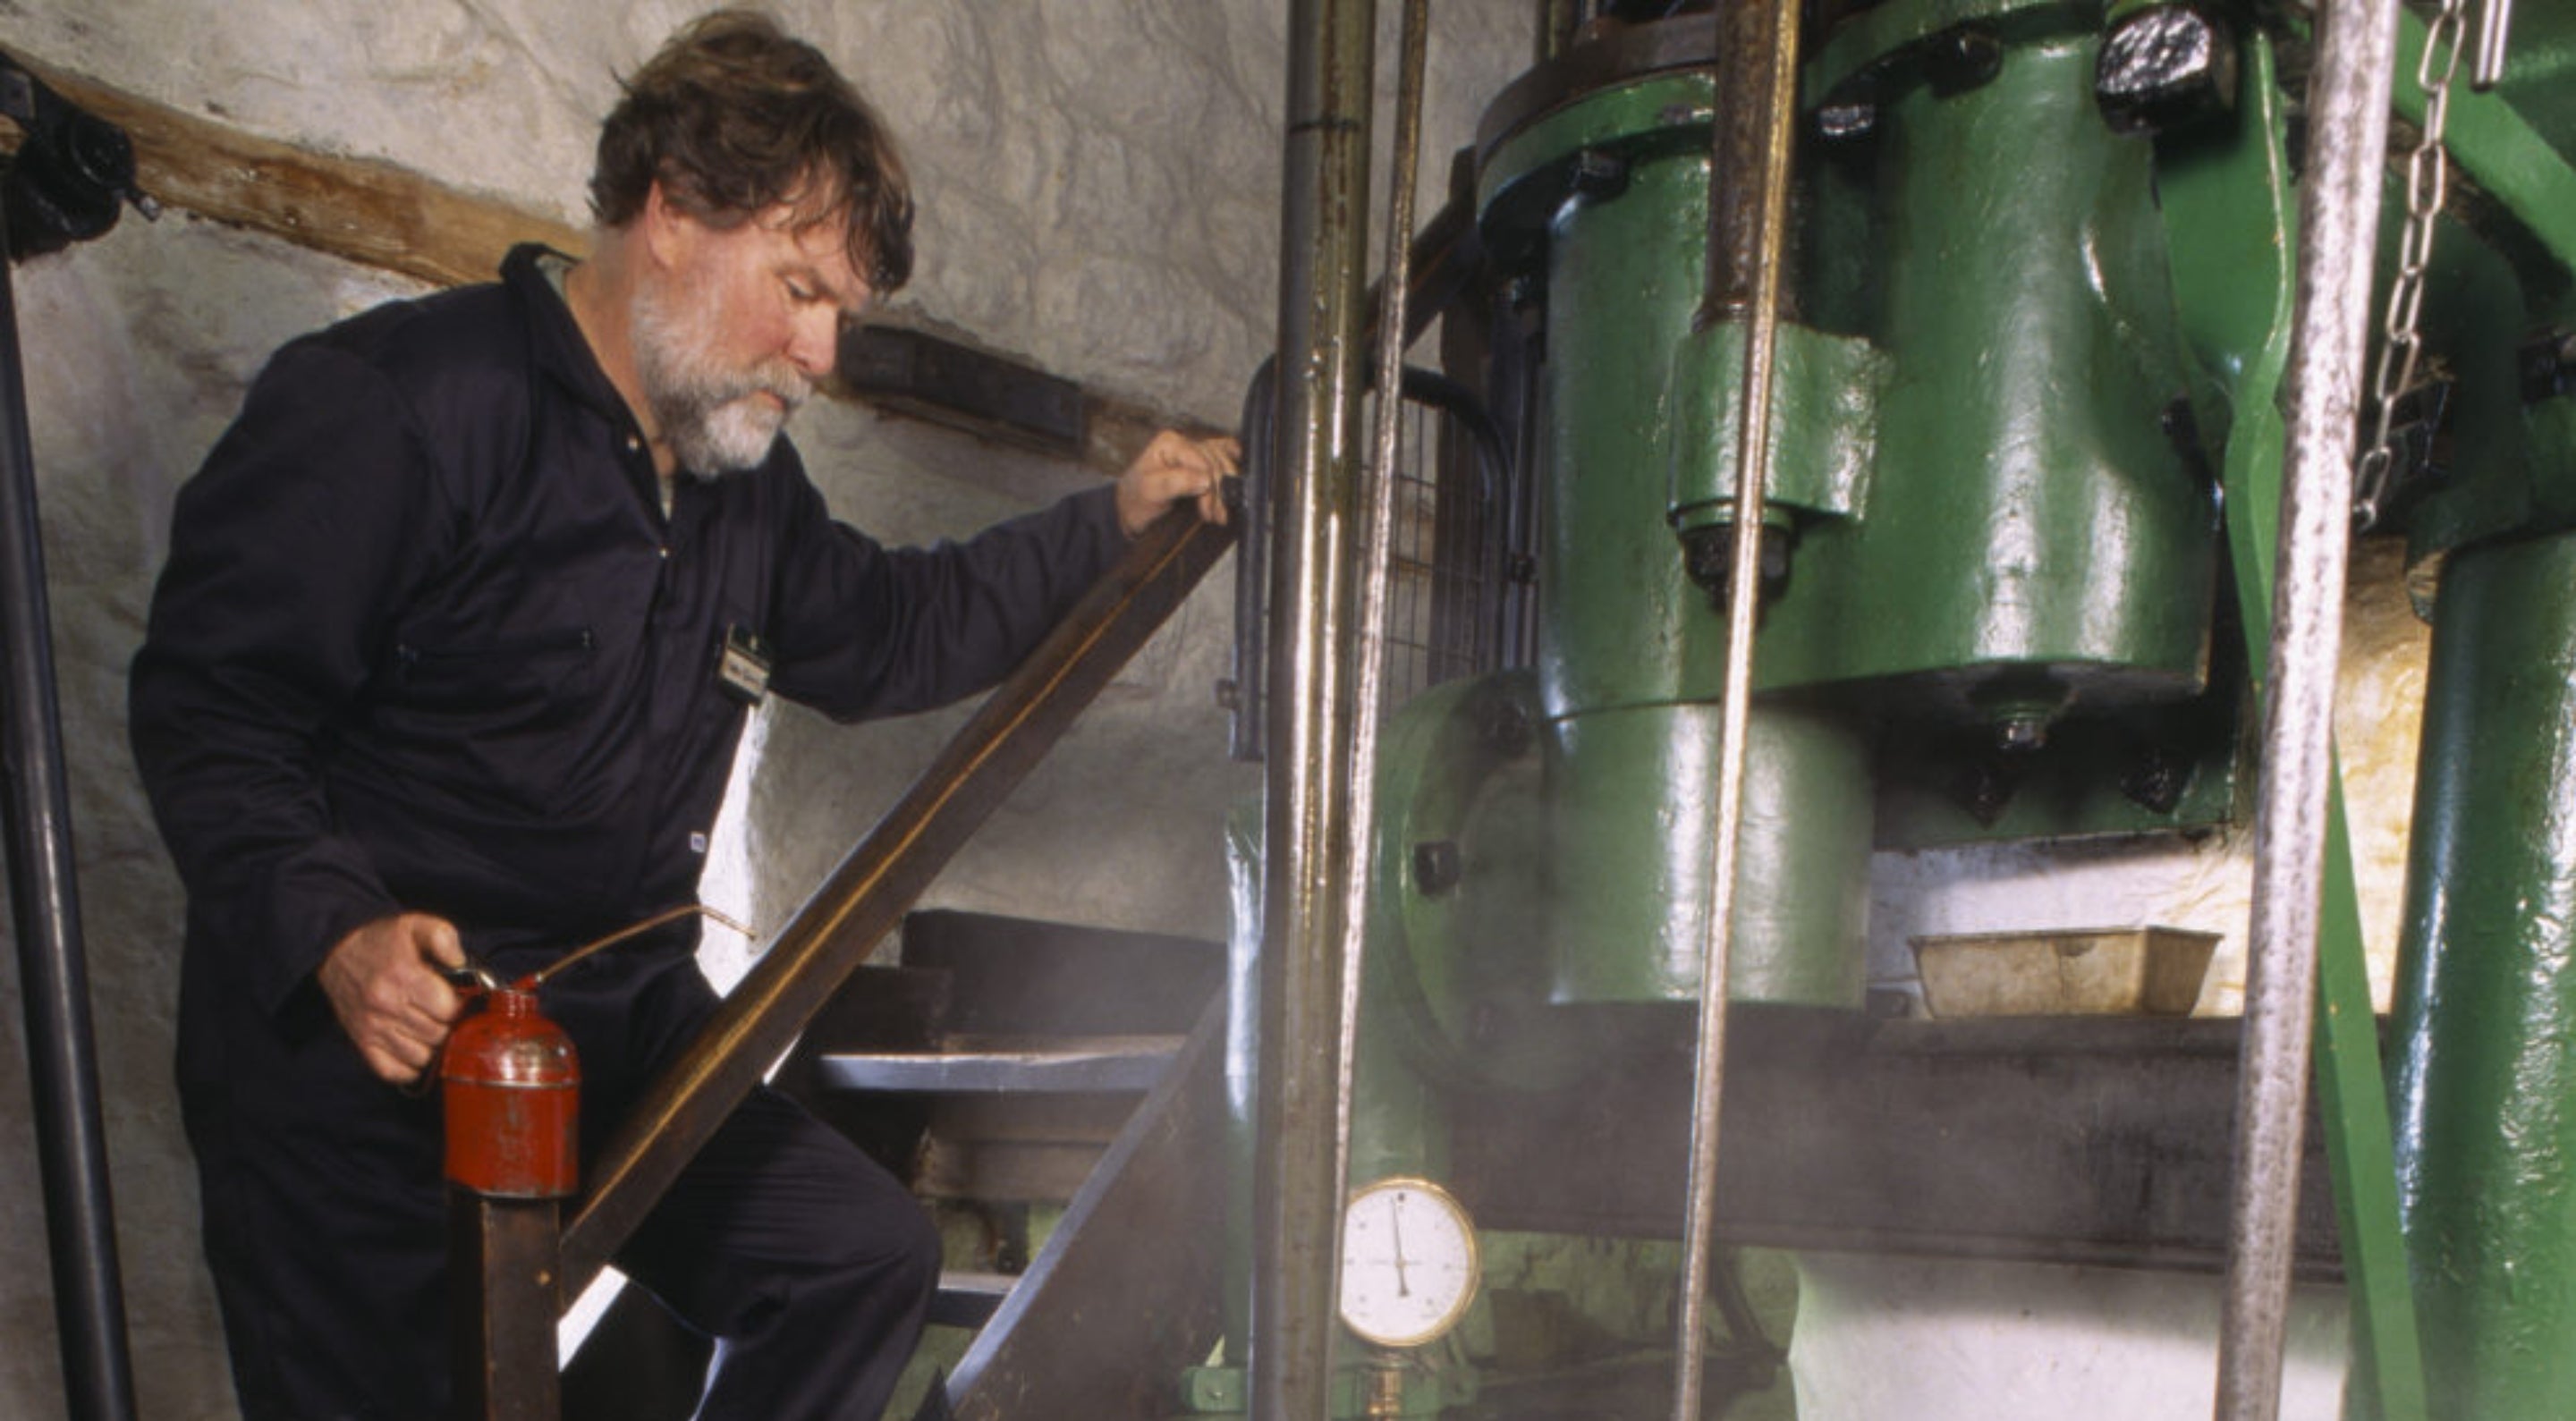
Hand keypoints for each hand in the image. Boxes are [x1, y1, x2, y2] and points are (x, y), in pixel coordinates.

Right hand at [317, 912, 468, 1085]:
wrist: (335, 951)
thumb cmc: (382, 940)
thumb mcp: (415, 924)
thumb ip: (443, 937)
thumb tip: (461, 961)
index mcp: (403, 976)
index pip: (447, 1009)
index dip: (461, 1006)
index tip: (459, 1000)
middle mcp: (386, 1006)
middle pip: (436, 1035)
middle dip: (450, 1026)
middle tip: (448, 1016)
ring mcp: (372, 1028)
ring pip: (420, 1057)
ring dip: (433, 1047)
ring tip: (433, 1029)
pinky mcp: (361, 1043)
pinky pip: (393, 1071)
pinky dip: (410, 1067)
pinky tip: (416, 1049)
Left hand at [1115, 429, 1238, 536]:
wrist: (1132, 511)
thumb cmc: (1137, 501)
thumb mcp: (1152, 492)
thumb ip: (1177, 482)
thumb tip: (1206, 480)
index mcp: (1169, 442)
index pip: (1202, 462)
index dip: (1211, 488)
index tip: (1209, 513)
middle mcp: (1183, 441)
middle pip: (1215, 461)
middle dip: (1220, 491)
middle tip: (1218, 517)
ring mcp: (1193, 448)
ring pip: (1223, 459)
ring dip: (1228, 485)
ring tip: (1222, 511)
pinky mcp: (1200, 458)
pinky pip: (1224, 451)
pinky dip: (1233, 460)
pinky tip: (1236, 475)